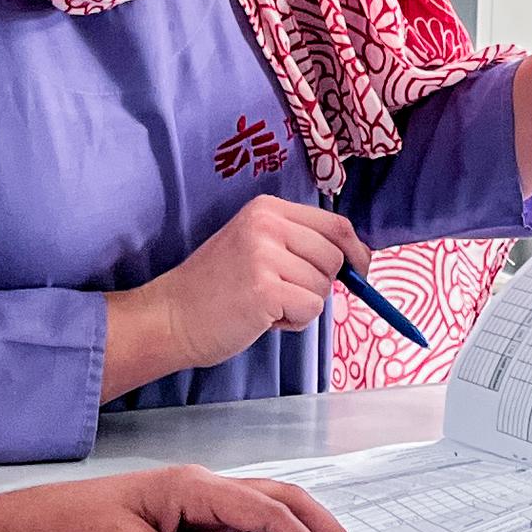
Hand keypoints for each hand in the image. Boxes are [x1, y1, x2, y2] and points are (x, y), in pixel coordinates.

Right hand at [104, 194, 365, 393]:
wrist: (171, 316)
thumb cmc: (217, 289)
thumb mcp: (258, 248)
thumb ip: (300, 246)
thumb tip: (357, 260)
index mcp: (268, 209)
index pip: (336, 223)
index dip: (355, 250)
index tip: (360, 270)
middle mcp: (267, 224)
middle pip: (335, 257)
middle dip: (320, 284)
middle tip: (282, 296)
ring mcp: (265, 254)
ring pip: (323, 287)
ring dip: (301, 306)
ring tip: (264, 306)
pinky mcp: (265, 288)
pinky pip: (310, 309)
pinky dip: (293, 322)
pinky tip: (262, 318)